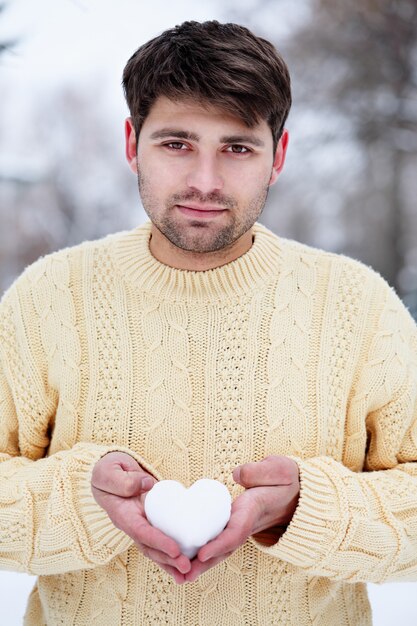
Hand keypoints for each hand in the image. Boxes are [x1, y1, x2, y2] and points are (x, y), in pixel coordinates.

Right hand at [91, 452, 191, 582]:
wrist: (112, 471)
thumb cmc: (108, 471)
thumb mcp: (109, 471)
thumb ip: (124, 480)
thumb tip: (147, 485)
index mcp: (121, 515)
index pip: (141, 532)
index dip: (158, 542)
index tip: (175, 550)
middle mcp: (132, 524)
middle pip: (150, 547)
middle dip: (168, 559)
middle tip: (187, 567)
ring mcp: (143, 524)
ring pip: (156, 548)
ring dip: (172, 563)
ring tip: (190, 573)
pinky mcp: (153, 520)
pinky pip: (163, 538)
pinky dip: (173, 553)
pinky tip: (189, 562)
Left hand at [184, 455, 299, 582]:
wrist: (296, 491)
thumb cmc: (284, 479)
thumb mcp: (279, 470)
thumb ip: (259, 471)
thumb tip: (236, 475)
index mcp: (255, 511)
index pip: (236, 532)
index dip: (219, 545)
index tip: (202, 554)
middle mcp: (247, 524)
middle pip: (225, 549)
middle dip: (205, 564)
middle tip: (184, 575)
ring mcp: (240, 526)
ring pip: (220, 549)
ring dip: (202, 564)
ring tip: (180, 575)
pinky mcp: (234, 523)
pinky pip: (218, 540)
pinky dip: (204, 553)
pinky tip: (187, 560)